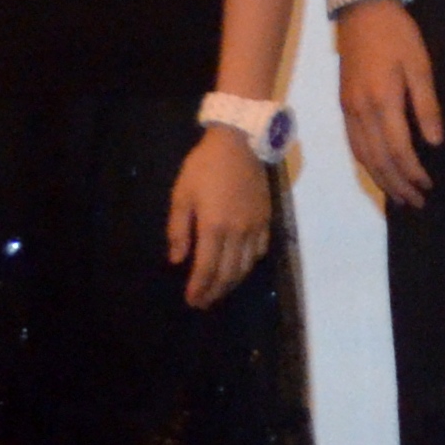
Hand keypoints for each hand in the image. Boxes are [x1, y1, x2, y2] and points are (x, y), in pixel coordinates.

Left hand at [166, 125, 275, 309]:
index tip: (191, 300)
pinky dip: (249, 264)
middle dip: (215, 291)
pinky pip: (260, 250)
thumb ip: (179, 230)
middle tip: (204, 302)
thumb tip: (178, 260)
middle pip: (228, 273)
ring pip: (246, 266)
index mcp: (214, 226)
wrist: (239, 142)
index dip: (199, 288)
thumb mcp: (182, 194)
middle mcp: (238, 232)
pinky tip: (241, 266)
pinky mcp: (266, 218)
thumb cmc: (204, 166)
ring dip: (232, 283)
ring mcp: (255, 226)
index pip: (207, 268)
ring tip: (220, 290)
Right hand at [335, 0, 442, 209]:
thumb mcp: (420, 65)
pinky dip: (366, 163)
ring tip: (398, 196)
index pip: (398, 150)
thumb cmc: (398, 35)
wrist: (362, 11)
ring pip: (362, 155)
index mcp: (382, 101)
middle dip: (397, 184)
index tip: (428, 186)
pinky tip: (377, 170)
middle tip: (415, 203)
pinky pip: (353, 143)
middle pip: (378, 160)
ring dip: (380, 179)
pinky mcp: (344, 104)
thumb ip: (427, 105)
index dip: (413, 172)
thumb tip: (434, 142)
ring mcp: (348, 109)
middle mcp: (361, 111)